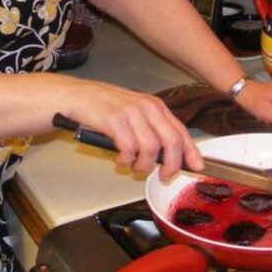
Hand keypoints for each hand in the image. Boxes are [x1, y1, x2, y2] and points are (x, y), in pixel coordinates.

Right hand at [63, 81, 203, 180]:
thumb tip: (168, 154)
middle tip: (164, 175)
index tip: (197, 166)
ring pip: (152, 149)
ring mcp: (131, 113)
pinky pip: (129, 148)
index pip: (181, 131)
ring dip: (143, 165)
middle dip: (172, 165)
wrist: (75, 96)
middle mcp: (146, 107)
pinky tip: (120, 158)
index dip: (191, 152)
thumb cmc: (102, 106)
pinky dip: (126, 159)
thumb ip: (151, 129)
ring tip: (133, 165)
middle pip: (172, 141)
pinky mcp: (115, 120)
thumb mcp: (133, 112)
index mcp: (154, 105)